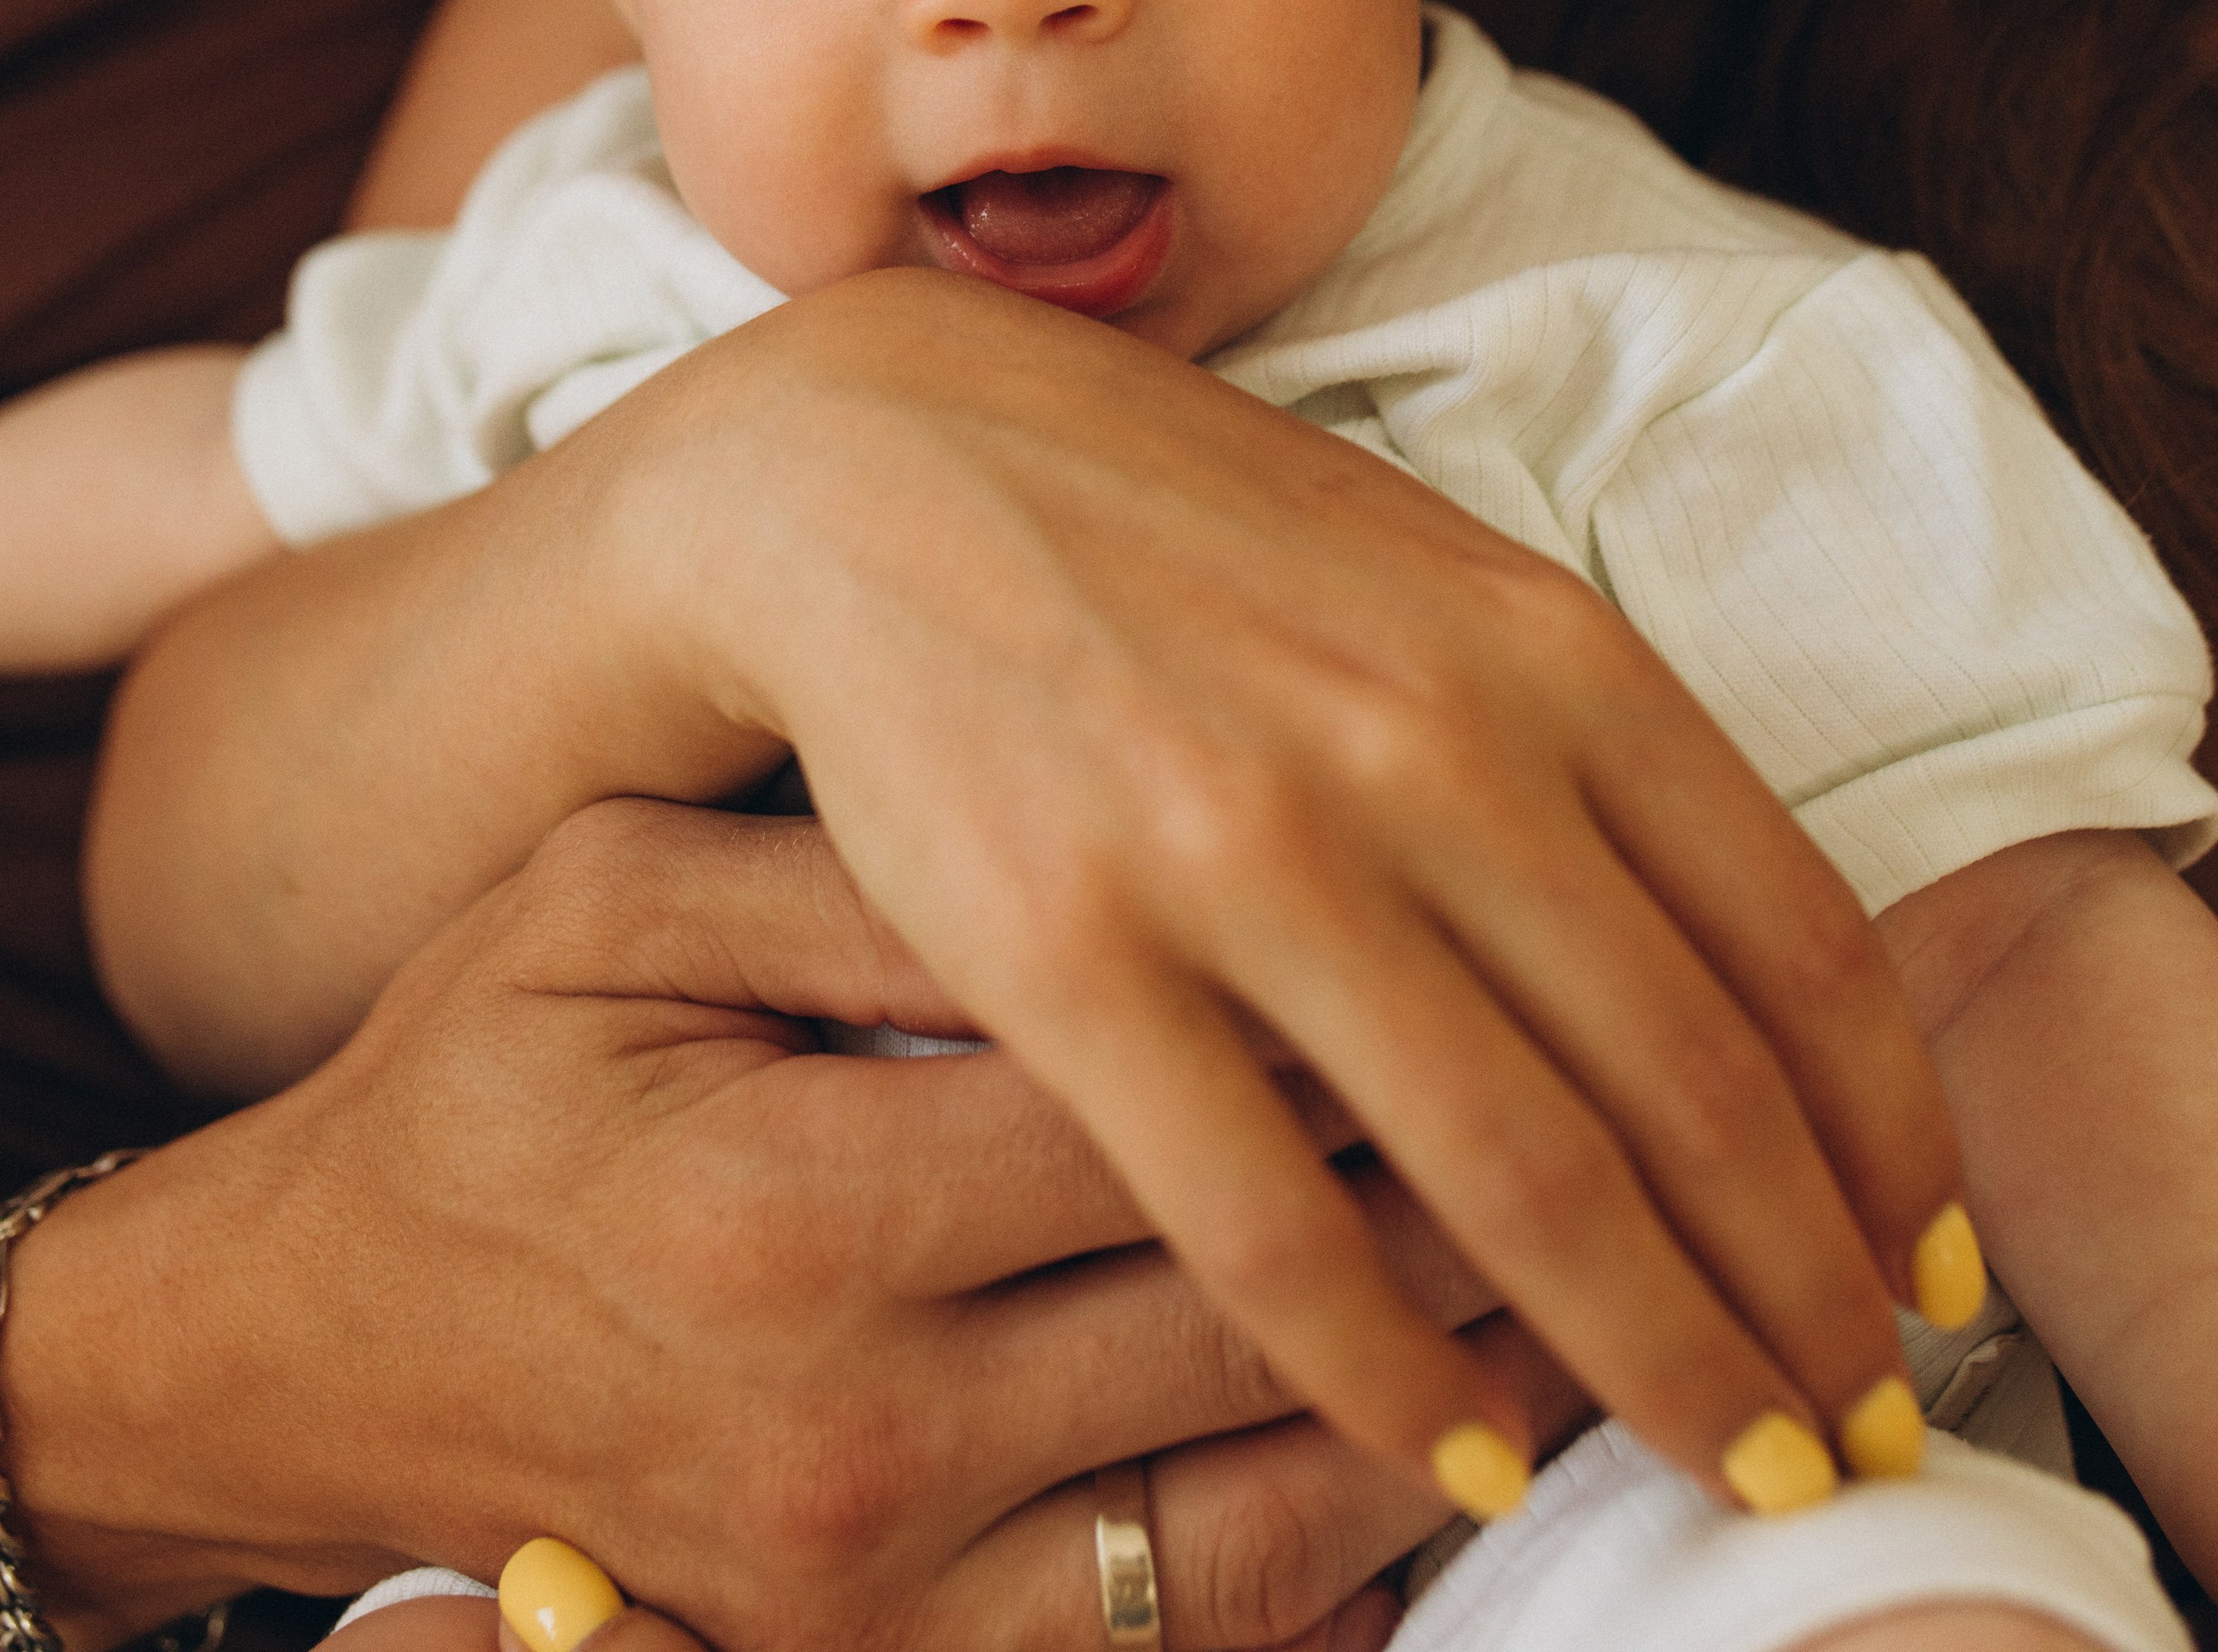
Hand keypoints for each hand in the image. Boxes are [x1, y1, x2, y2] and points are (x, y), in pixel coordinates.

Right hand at [17, 807, 1552, 1651]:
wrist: (309, 1349)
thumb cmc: (477, 1084)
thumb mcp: (626, 911)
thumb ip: (876, 892)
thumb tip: (1141, 835)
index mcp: (802, 1190)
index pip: (1201, 1113)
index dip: (1419, 1036)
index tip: (1576, 943)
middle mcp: (859, 1415)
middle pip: (1278, 1306)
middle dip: (1536, 1213)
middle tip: (1716, 1118)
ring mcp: (880, 1580)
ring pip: (1280, 1479)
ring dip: (1497, 1371)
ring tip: (1684, 1262)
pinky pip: (1198, 1615)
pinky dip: (1366, 1516)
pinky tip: (1493, 1417)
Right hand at [684, 274, 1965, 1512]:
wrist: (885, 465)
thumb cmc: (1190, 535)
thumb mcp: (1436, 581)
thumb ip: (1596, 752)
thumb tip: (1755, 994)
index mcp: (1544, 648)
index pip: (1799, 947)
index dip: (1889, 1147)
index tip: (1925, 1281)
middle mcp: (1427, 743)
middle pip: (1692, 1093)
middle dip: (1807, 1300)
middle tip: (1861, 1440)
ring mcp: (1247, 846)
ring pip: (1517, 1180)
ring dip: (1653, 1366)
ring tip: (1732, 1476)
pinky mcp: (1070, 946)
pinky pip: (1268, 1224)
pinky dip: (1390, 1374)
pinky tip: (1463, 1461)